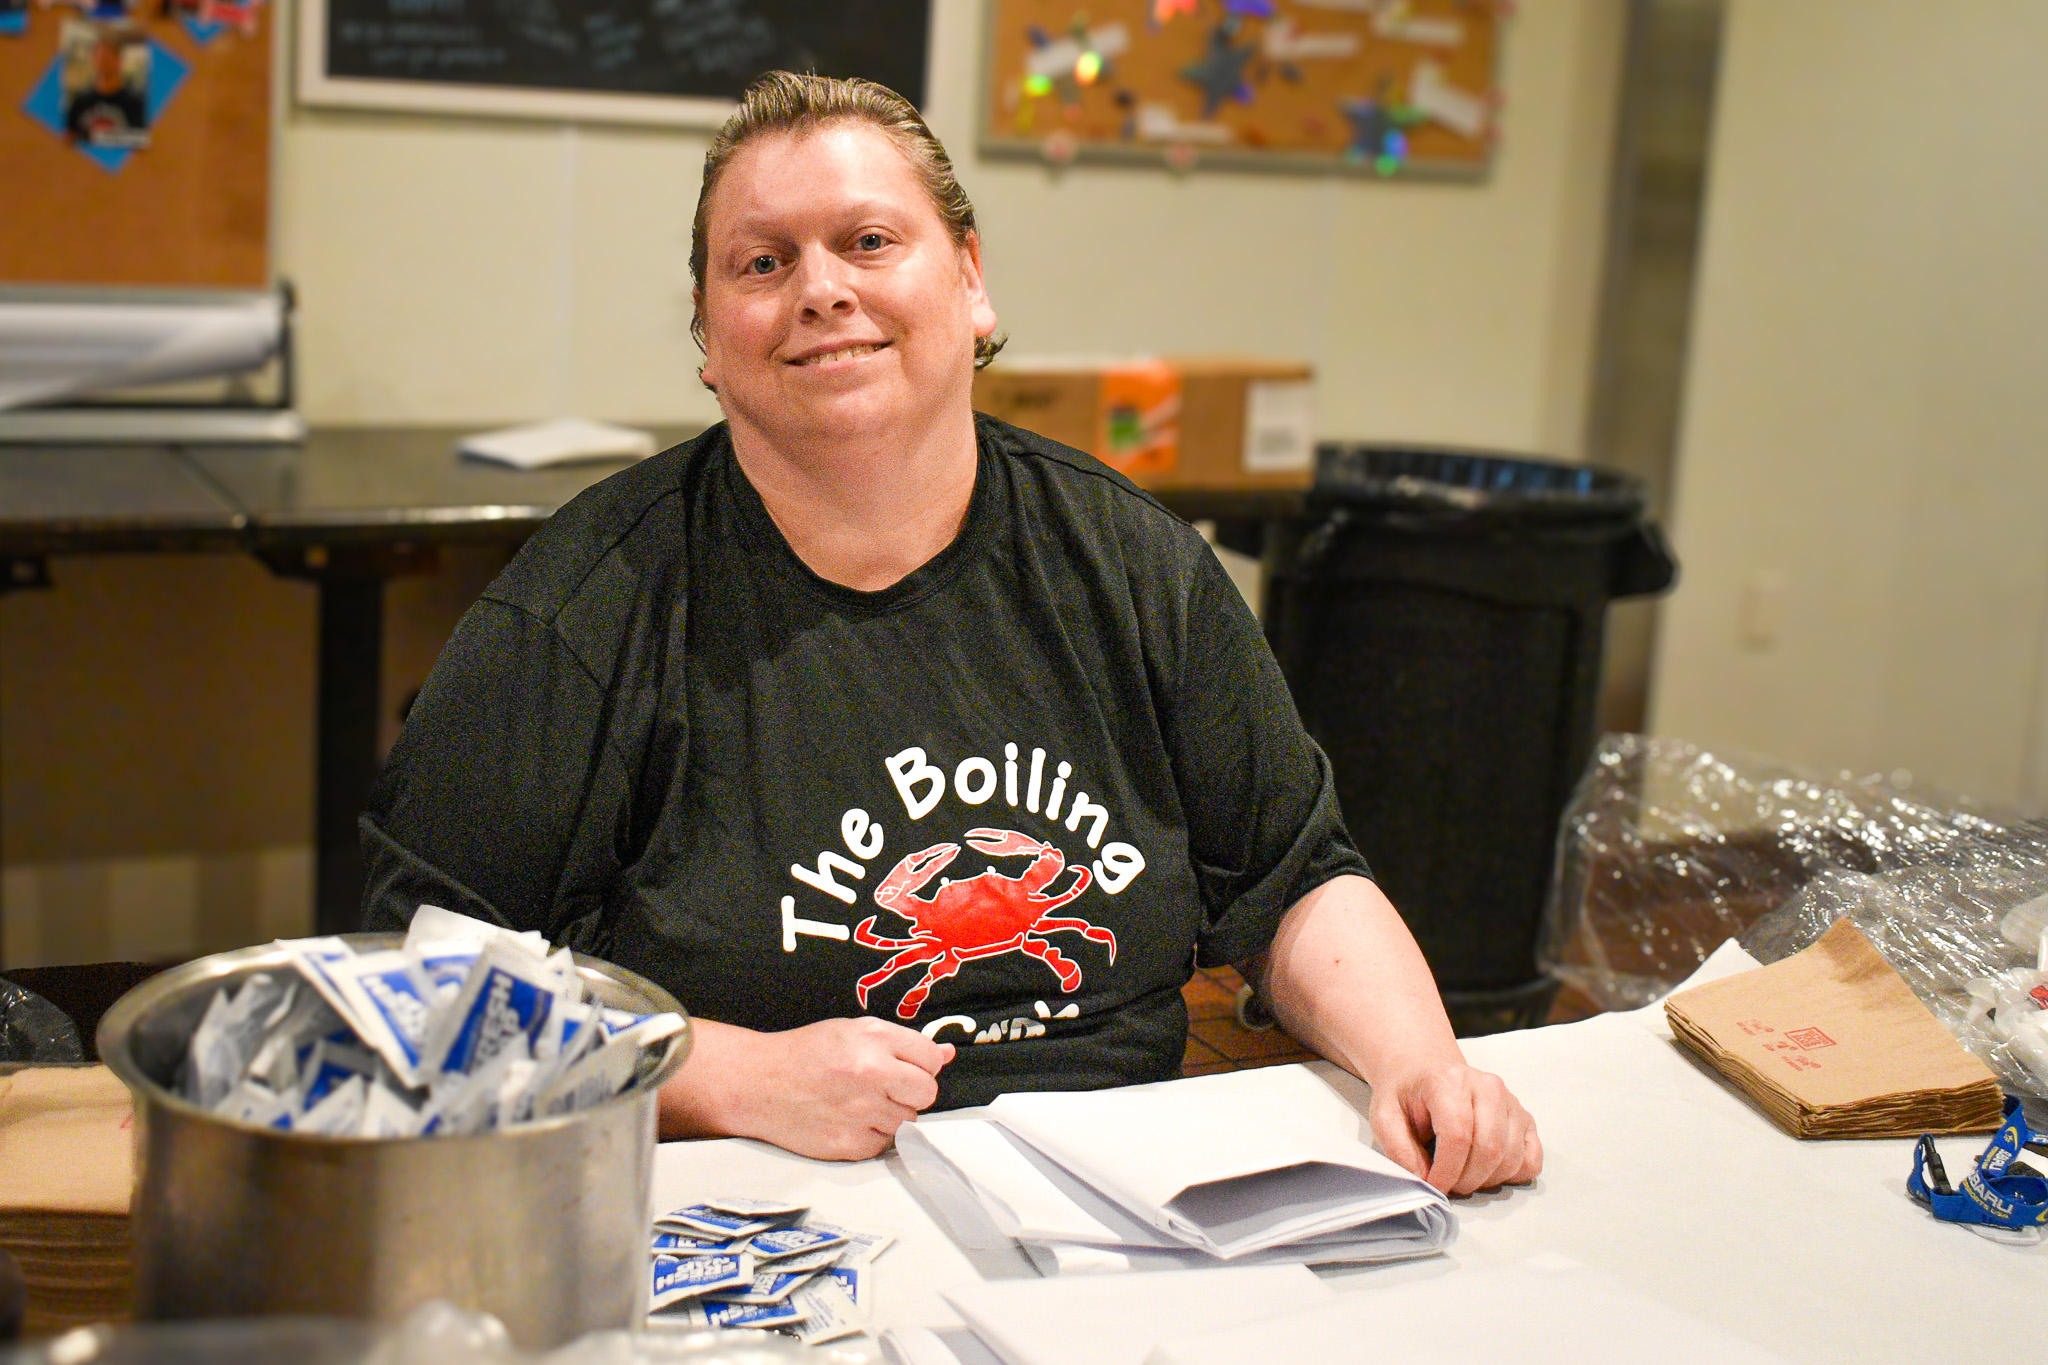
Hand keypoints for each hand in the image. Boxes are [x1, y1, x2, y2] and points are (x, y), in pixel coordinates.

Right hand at [660, 1016, 954, 1160]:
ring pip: (908, 1122)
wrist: (758, 1083)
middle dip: (912, 1091)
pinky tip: (850, 1119)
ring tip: (861, 1102)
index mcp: (873, 1040)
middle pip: (927, 1093)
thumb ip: (902, 1043)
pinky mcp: (850, 1144)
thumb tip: (945, 1053)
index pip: (930, 1059)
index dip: (922, 1064)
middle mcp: (871, 1074)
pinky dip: (873, 1135)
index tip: (908, 1068)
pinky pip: (884, 1144)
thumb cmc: (804, 1055)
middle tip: (886, 1087)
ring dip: (892, 1114)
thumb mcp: (853, 1031)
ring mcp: (861, 1112)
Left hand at [1368, 1060, 1541, 1195]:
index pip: (1458, 1135)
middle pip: (1489, 1149)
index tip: (1433, 1187)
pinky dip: (1511, 1175)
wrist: (1426, 1071)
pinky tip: (1487, 1171)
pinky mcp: (1525, 1118)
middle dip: (1466, 1180)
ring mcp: (1511, 1102)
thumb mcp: (1385, 1116)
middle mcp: (1488, 1087)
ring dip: (1486, 1180)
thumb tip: (1423, 1180)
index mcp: (1450, 1081)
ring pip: (1511, 1158)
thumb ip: (1398, 1149)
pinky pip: (1531, 1159)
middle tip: (1447, 1185)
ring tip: (1462, 1176)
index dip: (1446, 1171)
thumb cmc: (1407, 1095)